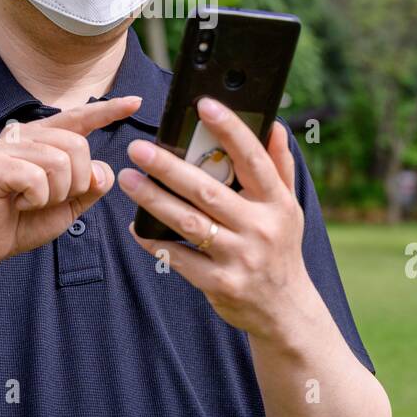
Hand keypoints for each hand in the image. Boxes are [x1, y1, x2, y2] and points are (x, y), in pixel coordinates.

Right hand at [0, 96, 141, 278]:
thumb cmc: (24, 221)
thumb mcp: (69, 203)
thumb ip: (90, 185)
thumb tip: (101, 170)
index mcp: (43, 138)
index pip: (79, 118)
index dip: (108, 110)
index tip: (136, 102)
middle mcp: (23, 134)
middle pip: (77, 146)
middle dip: (75, 183)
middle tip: (49, 199)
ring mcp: (5, 146)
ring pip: (59, 162)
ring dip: (54, 194)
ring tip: (32, 202)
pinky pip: (36, 178)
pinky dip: (36, 200)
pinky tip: (18, 204)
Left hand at [119, 97, 319, 342]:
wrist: (285, 311)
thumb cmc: (281, 247)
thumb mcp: (289, 207)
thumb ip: (279, 166)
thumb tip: (274, 125)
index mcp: (277, 203)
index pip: (253, 159)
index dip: (230, 130)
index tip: (204, 105)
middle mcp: (260, 228)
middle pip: (208, 191)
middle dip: (169, 168)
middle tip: (138, 148)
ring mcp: (240, 257)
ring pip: (188, 223)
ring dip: (154, 200)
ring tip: (127, 179)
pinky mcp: (220, 283)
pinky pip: (180, 258)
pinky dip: (154, 242)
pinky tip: (135, 226)